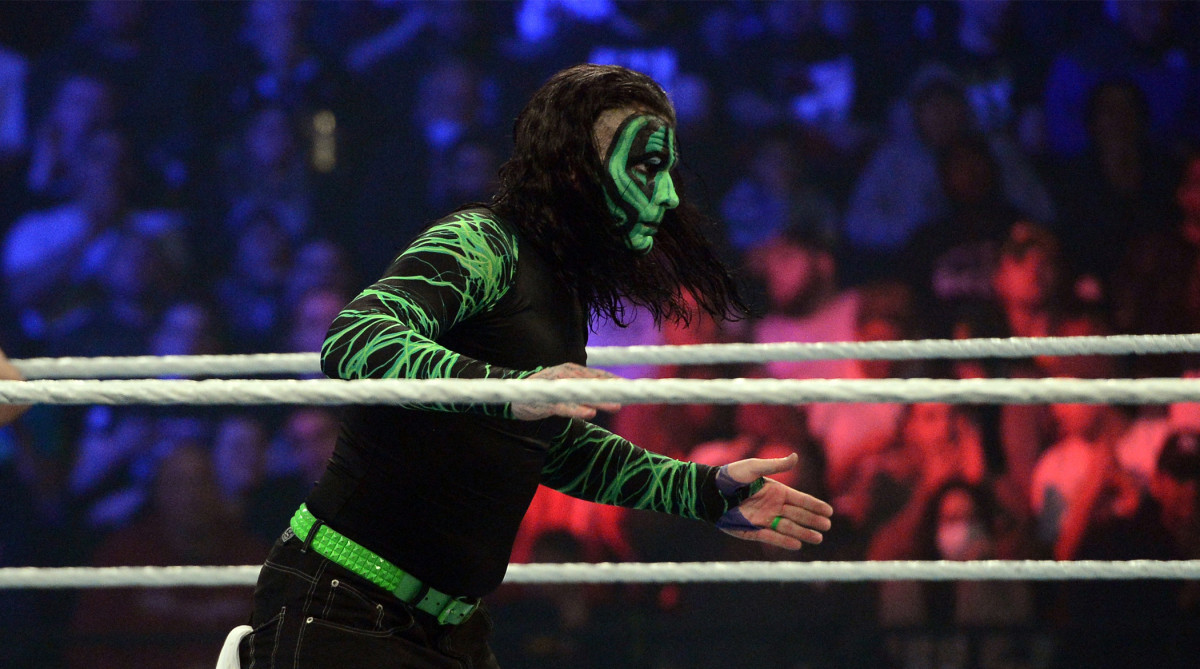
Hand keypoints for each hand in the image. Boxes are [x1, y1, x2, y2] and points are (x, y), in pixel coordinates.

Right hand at [510, 363, 621, 420]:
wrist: (516, 397)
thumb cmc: (545, 391)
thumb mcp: (565, 387)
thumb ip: (583, 389)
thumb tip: (607, 395)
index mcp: (570, 370)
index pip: (596, 374)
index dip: (614, 380)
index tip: (631, 386)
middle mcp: (564, 374)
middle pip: (592, 382)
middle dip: (611, 389)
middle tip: (628, 396)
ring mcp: (554, 387)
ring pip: (580, 393)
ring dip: (599, 399)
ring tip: (615, 405)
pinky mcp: (545, 401)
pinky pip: (563, 406)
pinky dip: (577, 409)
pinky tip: (589, 413)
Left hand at [717, 453, 833, 549]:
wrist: (709, 492)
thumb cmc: (730, 476)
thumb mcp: (754, 467)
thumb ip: (775, 465)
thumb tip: (796, 457)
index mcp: (775, 491)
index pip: (800, 500)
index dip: (815, 506)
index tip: (829, 512)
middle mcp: (772, 506)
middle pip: (798, 515)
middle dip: (813, 521)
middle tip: (827, 527)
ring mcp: (763, 519)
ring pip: (787, 528)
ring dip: (803, 533)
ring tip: (818, 539)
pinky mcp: (752, 530)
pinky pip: (770, 537)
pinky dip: (783, 541)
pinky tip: (797, 544)